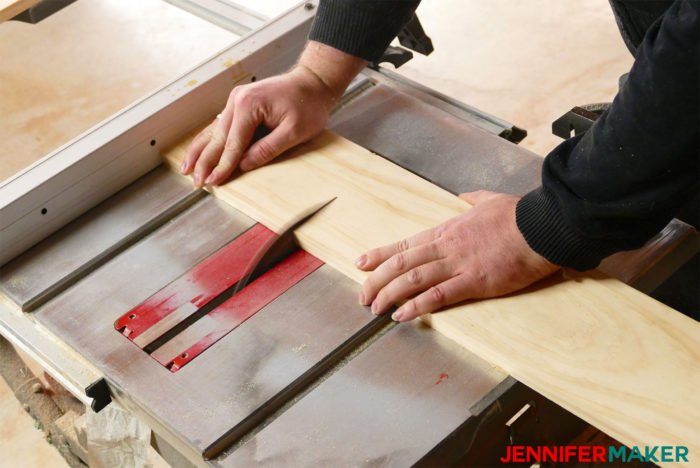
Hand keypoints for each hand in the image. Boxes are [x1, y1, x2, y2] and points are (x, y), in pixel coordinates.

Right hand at [180, 66, 334, 186]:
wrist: (313, 82)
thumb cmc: (308, 104)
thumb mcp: (294, 132)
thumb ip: (267, 149)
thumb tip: (244, 164)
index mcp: (249, 106)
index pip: (232, 144)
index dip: (222, 166)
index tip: (213, 182)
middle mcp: (237, 100)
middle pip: (217, 137)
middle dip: (204, 161)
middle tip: (196, 181)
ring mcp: (236, 100)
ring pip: (213, 131)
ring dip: (199, 151)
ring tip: (186, 168)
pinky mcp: (239, 103)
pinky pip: (220, 125)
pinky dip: (209, 140)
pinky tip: (198, 150)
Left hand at [356, 190, 558, 321]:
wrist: (541, 227)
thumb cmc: (517, 216)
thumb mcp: (490, 200)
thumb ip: (473, 199)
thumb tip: (466, 196)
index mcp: (446, 231)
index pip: (405, 245)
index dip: (379, 255)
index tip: (361, 263)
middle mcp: (445, 248)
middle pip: (401, 265)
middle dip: (376, 280)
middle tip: (363, 295)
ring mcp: (458, 265)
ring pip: (412, 280)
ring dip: (389, 295)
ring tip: (375, 308)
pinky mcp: (474, 282)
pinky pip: (438, 296)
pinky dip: (417, 306)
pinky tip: (402, 315)